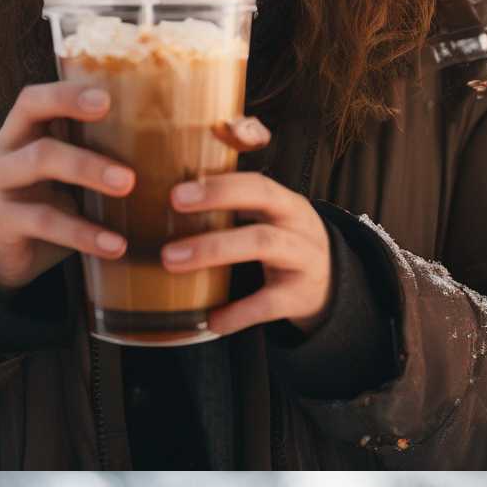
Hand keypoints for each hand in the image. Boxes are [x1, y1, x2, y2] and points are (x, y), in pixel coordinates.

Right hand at [0, 88, 268, 292]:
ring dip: (86, 171)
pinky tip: (115, 245)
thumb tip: (244, 131)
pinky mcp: (6, 222)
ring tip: (127, 187)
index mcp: (36, 122)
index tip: (108, 96)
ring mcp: (4, 182)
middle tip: (119, 133)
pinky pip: (45, 222)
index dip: (72, 88)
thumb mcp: (97, 168)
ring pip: (39, 162)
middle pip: (33, 112)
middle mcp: (13, 143)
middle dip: (76, 115)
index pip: (44, 89)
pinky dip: (83, 233)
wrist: (17, 254)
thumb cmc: (70, 198)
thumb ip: (144, 148)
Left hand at [166, 118, 331, 335]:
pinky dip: (238, 312)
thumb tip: (158, 185)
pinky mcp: (300, 293)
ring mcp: (302, 254)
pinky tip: (209, 320)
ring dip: (214, 249)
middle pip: (261, 195)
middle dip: (217, 195)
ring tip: (171, 260)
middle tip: (170, 202)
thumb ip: (223, 202)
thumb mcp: (260, 219)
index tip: (188, 169)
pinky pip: (269, 302)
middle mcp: (294, 219)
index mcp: (278, 199)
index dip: (227, 166)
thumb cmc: (277, 244)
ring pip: (263, 242)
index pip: (255, 171)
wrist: (328, 286)